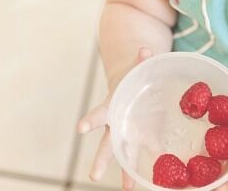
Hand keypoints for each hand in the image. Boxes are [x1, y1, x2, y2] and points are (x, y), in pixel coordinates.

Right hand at [76, 47, 153, 190]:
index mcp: (111, 106)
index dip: (90, 121)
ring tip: (128, 189)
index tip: (80, 129)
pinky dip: (146, 167)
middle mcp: (116, 125)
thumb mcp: (135, 67)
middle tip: (93, 176)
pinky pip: (142, 155)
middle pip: (106, 144)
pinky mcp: (142, 137)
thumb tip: (147, 51)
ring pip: (123, 155)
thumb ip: (141, 61)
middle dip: (100, 160)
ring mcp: (128, 133)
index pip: (98, 114)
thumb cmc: (131, 76)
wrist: (131, 84)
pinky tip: (147, 181)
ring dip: (125, 172)